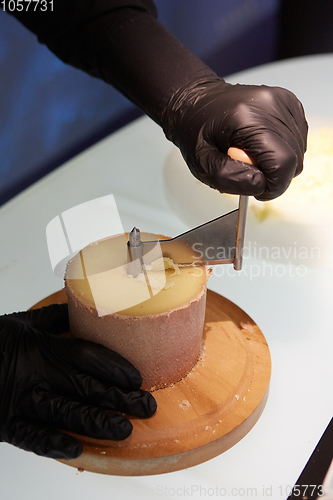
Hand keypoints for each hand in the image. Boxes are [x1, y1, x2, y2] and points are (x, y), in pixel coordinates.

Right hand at [0, 304, 155, 458]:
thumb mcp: (21, 324)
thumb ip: (52, 319)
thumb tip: (77, 310)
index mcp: (42, 347)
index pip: (87, 355)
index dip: (115, 366)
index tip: (137, 377)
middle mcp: (37, 374)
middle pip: (85, 386)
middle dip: (118, 398)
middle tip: (146, 406)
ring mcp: (22, 400)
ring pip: (66, 412)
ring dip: (97, 422)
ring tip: (124, 430)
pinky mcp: (6, 423)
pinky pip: (32, 436)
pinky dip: (54, 443)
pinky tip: (77, 448)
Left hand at [162, 76, 307, 200]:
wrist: (196, 103)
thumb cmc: (196, 131)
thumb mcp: (203, 164)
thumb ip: (231, 179)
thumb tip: (261, 185)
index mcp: (246, 117)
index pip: (282, 162)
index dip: (274, 186)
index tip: (258, 191)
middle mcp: (270, 104)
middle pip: (294, 158)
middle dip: (273, 175)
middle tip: (247, 169)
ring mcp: (282, 100)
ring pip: (298, 151)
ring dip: (277, 162)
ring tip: (250, 154)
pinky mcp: (289, 102)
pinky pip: (298, 139)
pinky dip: (282, 149)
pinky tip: (261, 145)